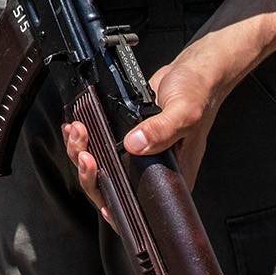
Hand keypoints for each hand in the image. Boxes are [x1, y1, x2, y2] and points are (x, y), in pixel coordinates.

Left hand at [59, 0, 275, 228]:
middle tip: (83, 151)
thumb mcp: (184, 111)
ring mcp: (138, 155)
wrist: (194, 69)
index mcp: (171, 176)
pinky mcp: (126, 137)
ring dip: (82, 153)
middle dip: (90, 173)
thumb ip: (162, 129)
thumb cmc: (199, 93)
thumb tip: (135, 144)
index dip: (114, 204)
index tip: (98, 187)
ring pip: (102, 168)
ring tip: (76, 135)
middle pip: (112, 187)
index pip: (139, 205)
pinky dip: (86, 139)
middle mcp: (152, 170)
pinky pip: (100, 146)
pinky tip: (77, 127)